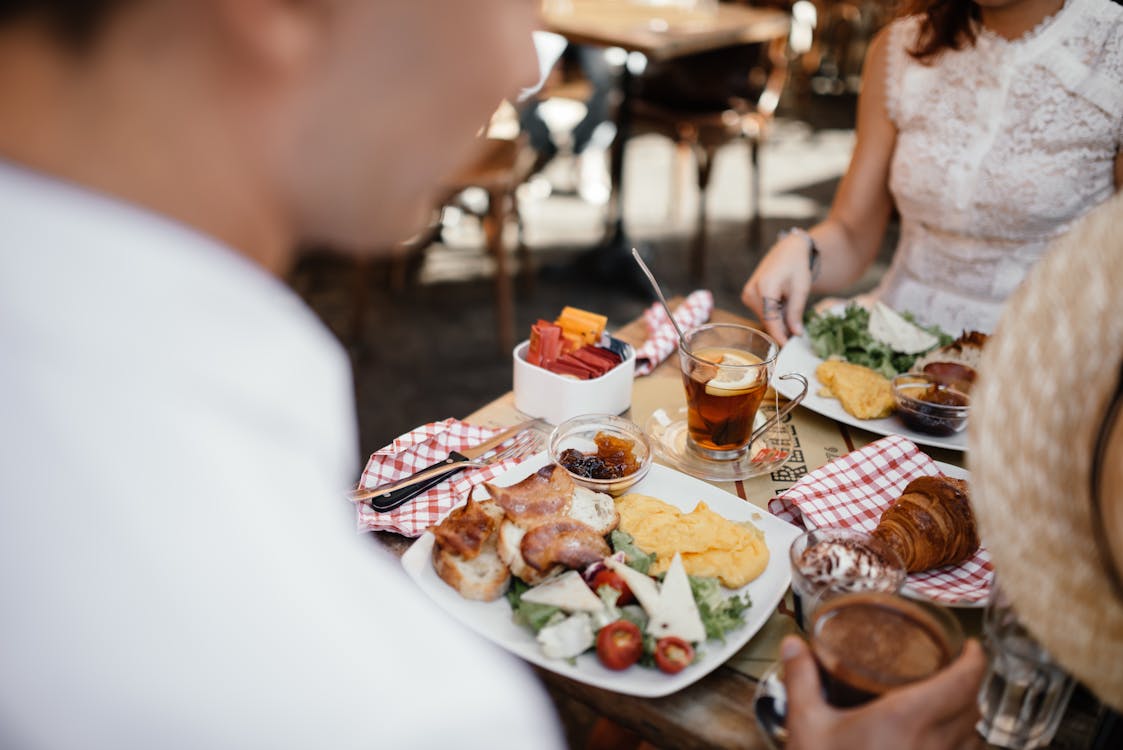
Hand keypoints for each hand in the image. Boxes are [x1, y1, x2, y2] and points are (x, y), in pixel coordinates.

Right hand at [741, 236, 813, 344]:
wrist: (788, 250)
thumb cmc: (797, 266)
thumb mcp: (801, 290)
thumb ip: (796, 313)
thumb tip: (796, 335)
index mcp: (765, 288)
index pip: (771, 321)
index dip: (780, 337)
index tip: (788, 349)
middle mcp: (751, 292)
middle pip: (767, 321)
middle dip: (782, 329)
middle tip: (798, 332)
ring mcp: (747, 294)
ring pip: (765, 319)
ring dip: (779, 320)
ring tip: (792, 307)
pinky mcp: (748, 296)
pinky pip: (762, 313)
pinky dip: (774, 314)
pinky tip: (784, 305)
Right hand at [780, 635, 986, 749]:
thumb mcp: (807, 724)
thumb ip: (802, 679)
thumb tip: (795, 644)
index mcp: (907, 718)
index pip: (964, 681)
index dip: (975, 658)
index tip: (969, 645)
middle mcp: (933, 743)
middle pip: (973, 706)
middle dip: (968, 683)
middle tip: (948, 668)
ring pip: (973, 736)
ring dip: (965, 716)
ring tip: (943, 703)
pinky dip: (958, 744)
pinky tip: (932, 741)